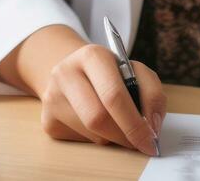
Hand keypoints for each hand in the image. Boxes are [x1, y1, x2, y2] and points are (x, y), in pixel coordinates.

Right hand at [40, 44, 165, 154]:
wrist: (73, 70)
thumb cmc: (110, 73)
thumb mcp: (134, 70)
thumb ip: (151, 91)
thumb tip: (152, 125)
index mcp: (92, 55)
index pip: (113, 94)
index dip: (134, 122)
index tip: (150, 139)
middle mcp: (66, 73)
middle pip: (98, 118)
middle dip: (124, 135)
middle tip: (140, 143)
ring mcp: (53, 97)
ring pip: (92, 134)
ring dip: (113, 138)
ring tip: (118, 125)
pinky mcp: (48, 120)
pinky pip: (81, 141)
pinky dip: (97, 139)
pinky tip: (98, 125)